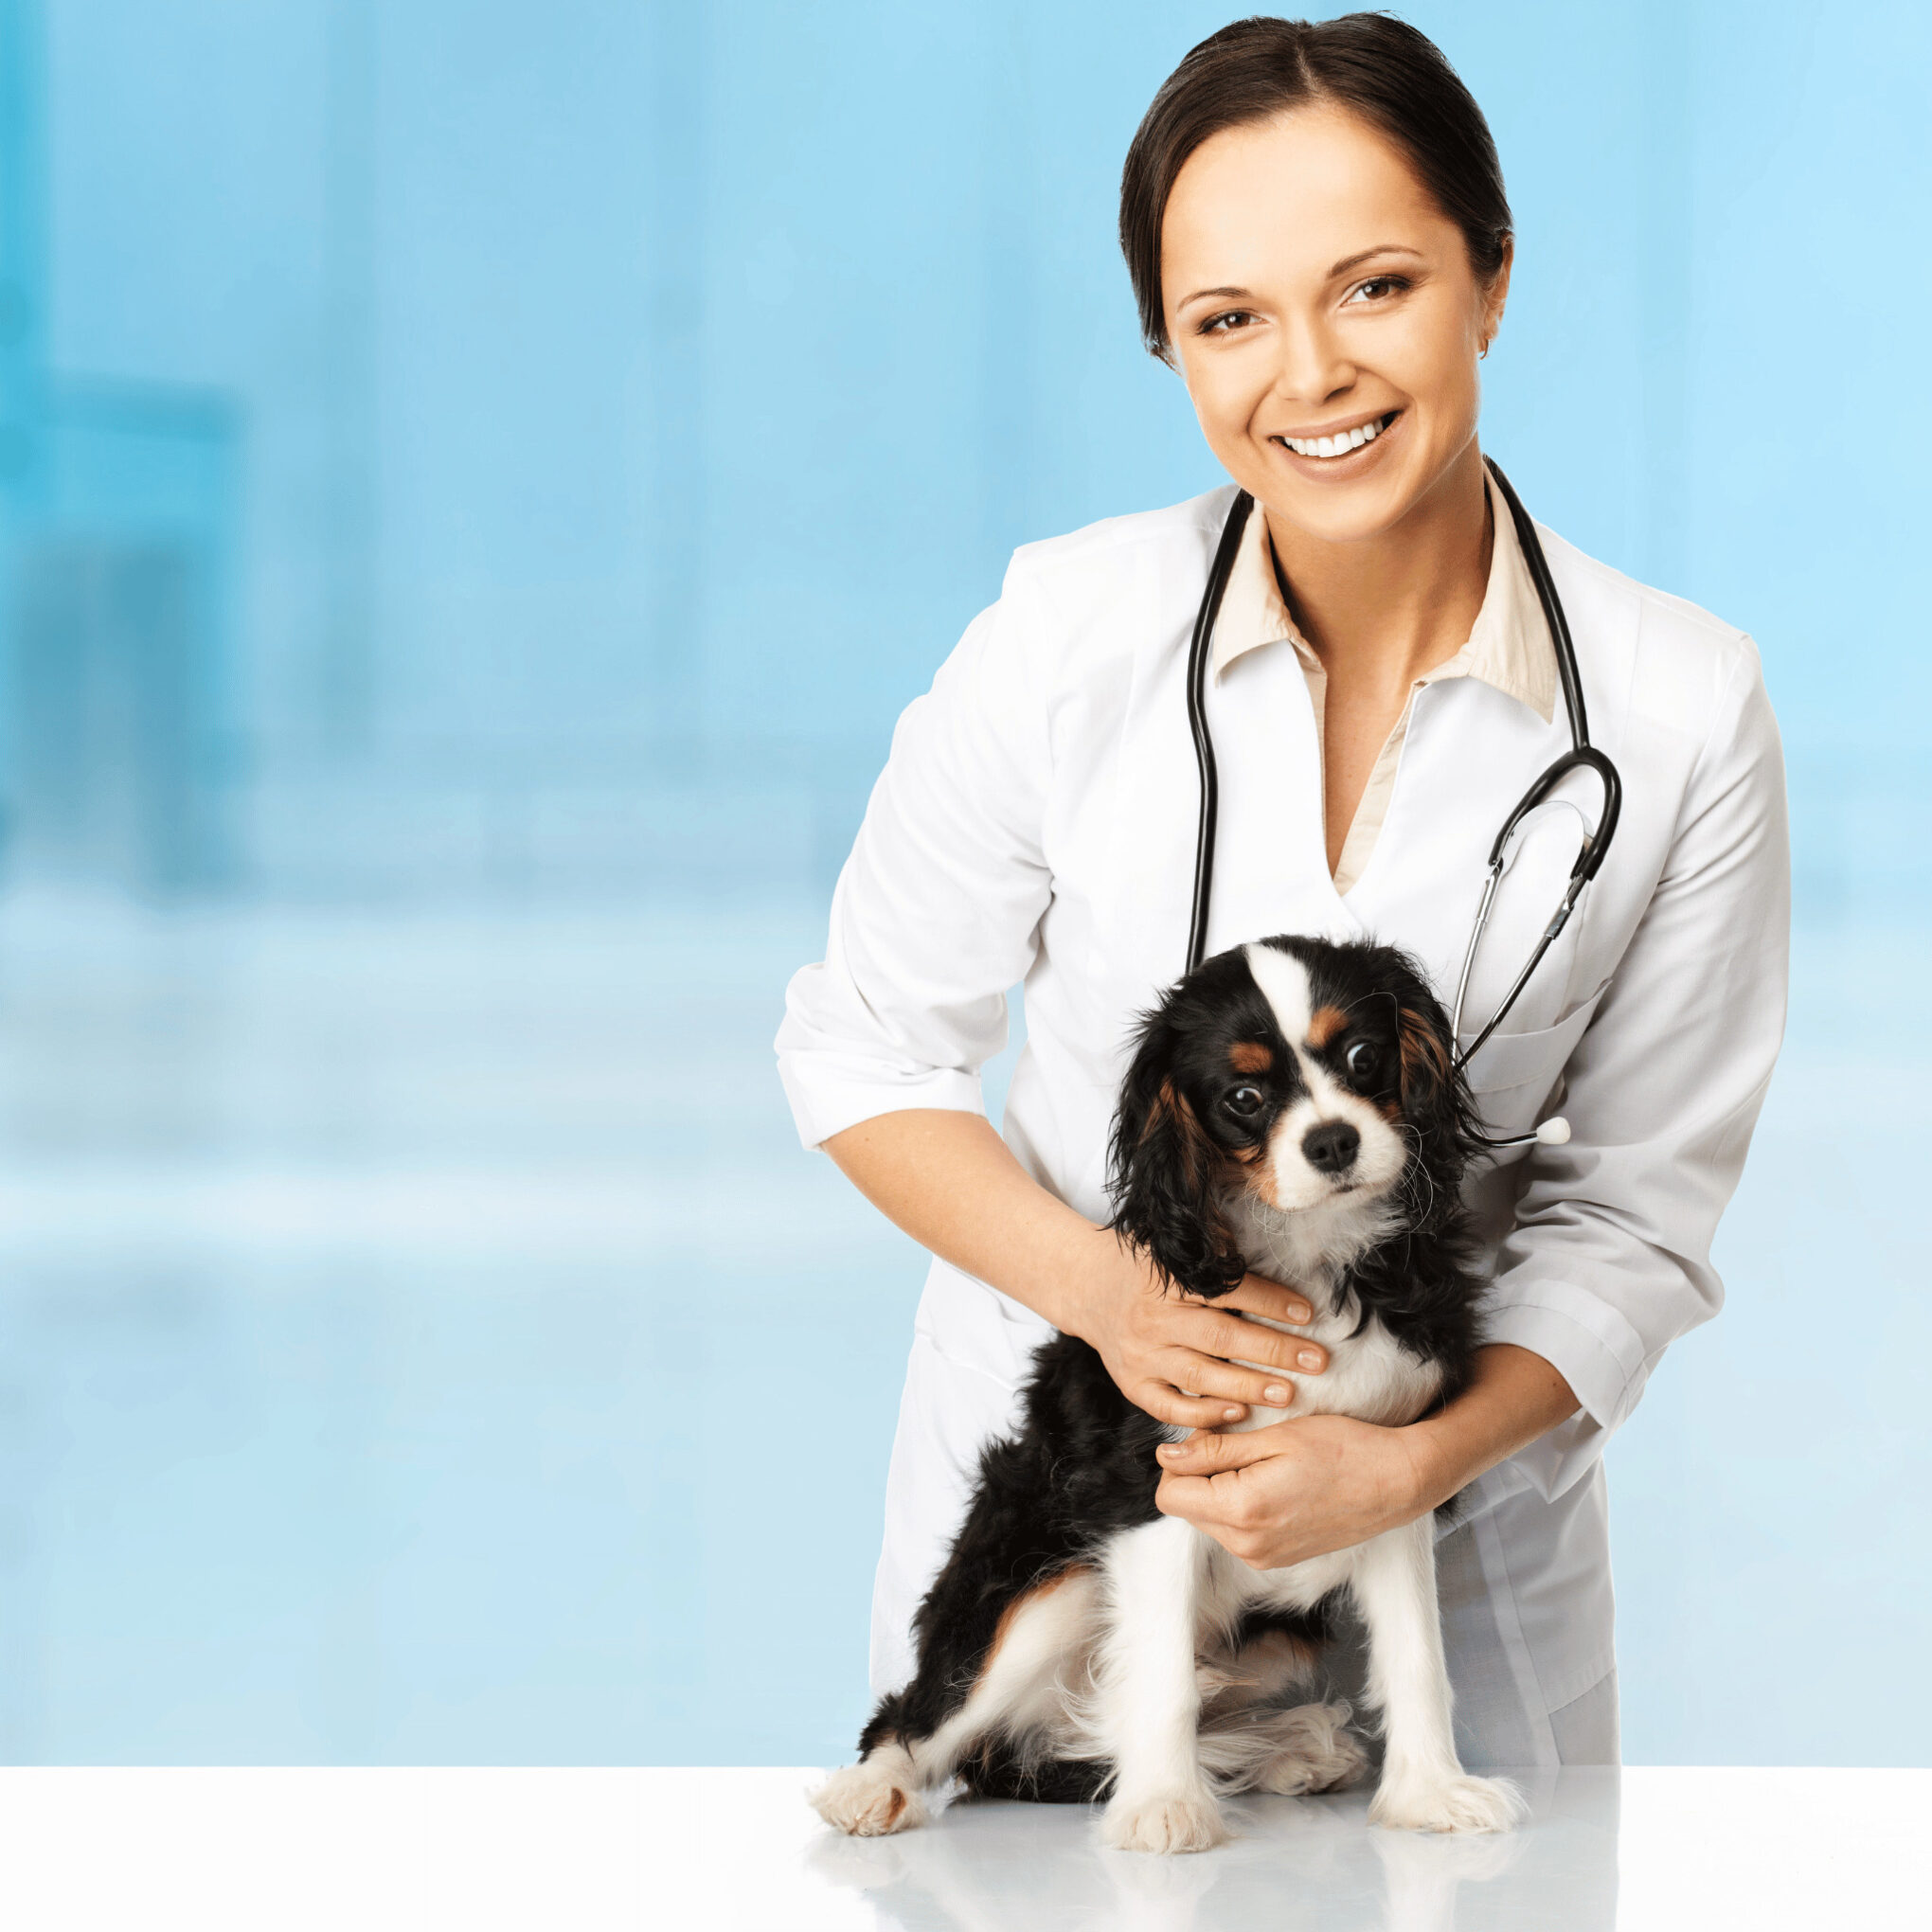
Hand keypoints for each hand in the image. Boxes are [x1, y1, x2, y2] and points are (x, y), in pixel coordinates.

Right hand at [1066, 1244, 1328, 1429]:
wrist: (1088, 1288)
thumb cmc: (1146, 1270)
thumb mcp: (1174, 1252)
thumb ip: (1215, 1258)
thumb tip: (1276, 1259)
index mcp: (1167, 1280)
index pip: (1227, 1291)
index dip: (1270, 1302)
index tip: (1308, 1313)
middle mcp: (1152, 1318)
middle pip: (1220, 1338)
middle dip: (1273, 1350)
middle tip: (1316, 1361)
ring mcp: (1141, 1355)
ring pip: (1200, 1377)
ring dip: (1249, 1386)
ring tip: (1289, 1394)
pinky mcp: (1132, 1383)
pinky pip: (1171, 1407)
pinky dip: (1205, 1413)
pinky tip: (1239, 1413)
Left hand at [1153, 1413, 1432, 1568]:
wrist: (1397, 1482)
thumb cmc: (1342, 1449)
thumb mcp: (1273, 1437)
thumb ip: (1214, 1450)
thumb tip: (1166, 1457)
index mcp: (1241, 1512)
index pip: (1169, 1493)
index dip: (1180, 1460)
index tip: (1210, 1436)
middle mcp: (1247, 1546)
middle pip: (1187, 1507)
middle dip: (1199, 1473)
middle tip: (1239, 1443)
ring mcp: (1263, 1558)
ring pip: (1209, 1519)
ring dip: (1219, 1489)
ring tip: (1260, 1461)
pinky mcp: (1276, 1559)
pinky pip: (1235, 1531)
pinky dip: (1240, 1505)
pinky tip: (1273, 1481)